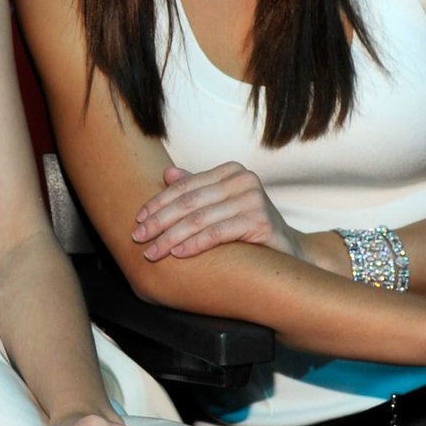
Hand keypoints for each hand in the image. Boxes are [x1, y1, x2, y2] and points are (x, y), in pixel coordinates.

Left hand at [133, 160, 312, 263]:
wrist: (287, 250)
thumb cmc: (248, 226)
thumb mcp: (220, 204)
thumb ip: (196, 188)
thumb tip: (167, 173)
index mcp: (230, 171)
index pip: (185, 186)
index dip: (158, 203)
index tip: (137, 220)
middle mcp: (244, 180)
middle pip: (189, 202)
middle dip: (159, 222)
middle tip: (138, 238)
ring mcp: (254, 200)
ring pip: (199, 219)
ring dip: (171, 237)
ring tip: (153, 252)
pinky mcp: (261, 222)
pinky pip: (218, 233)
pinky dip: (194, 244)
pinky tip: (178, 254)